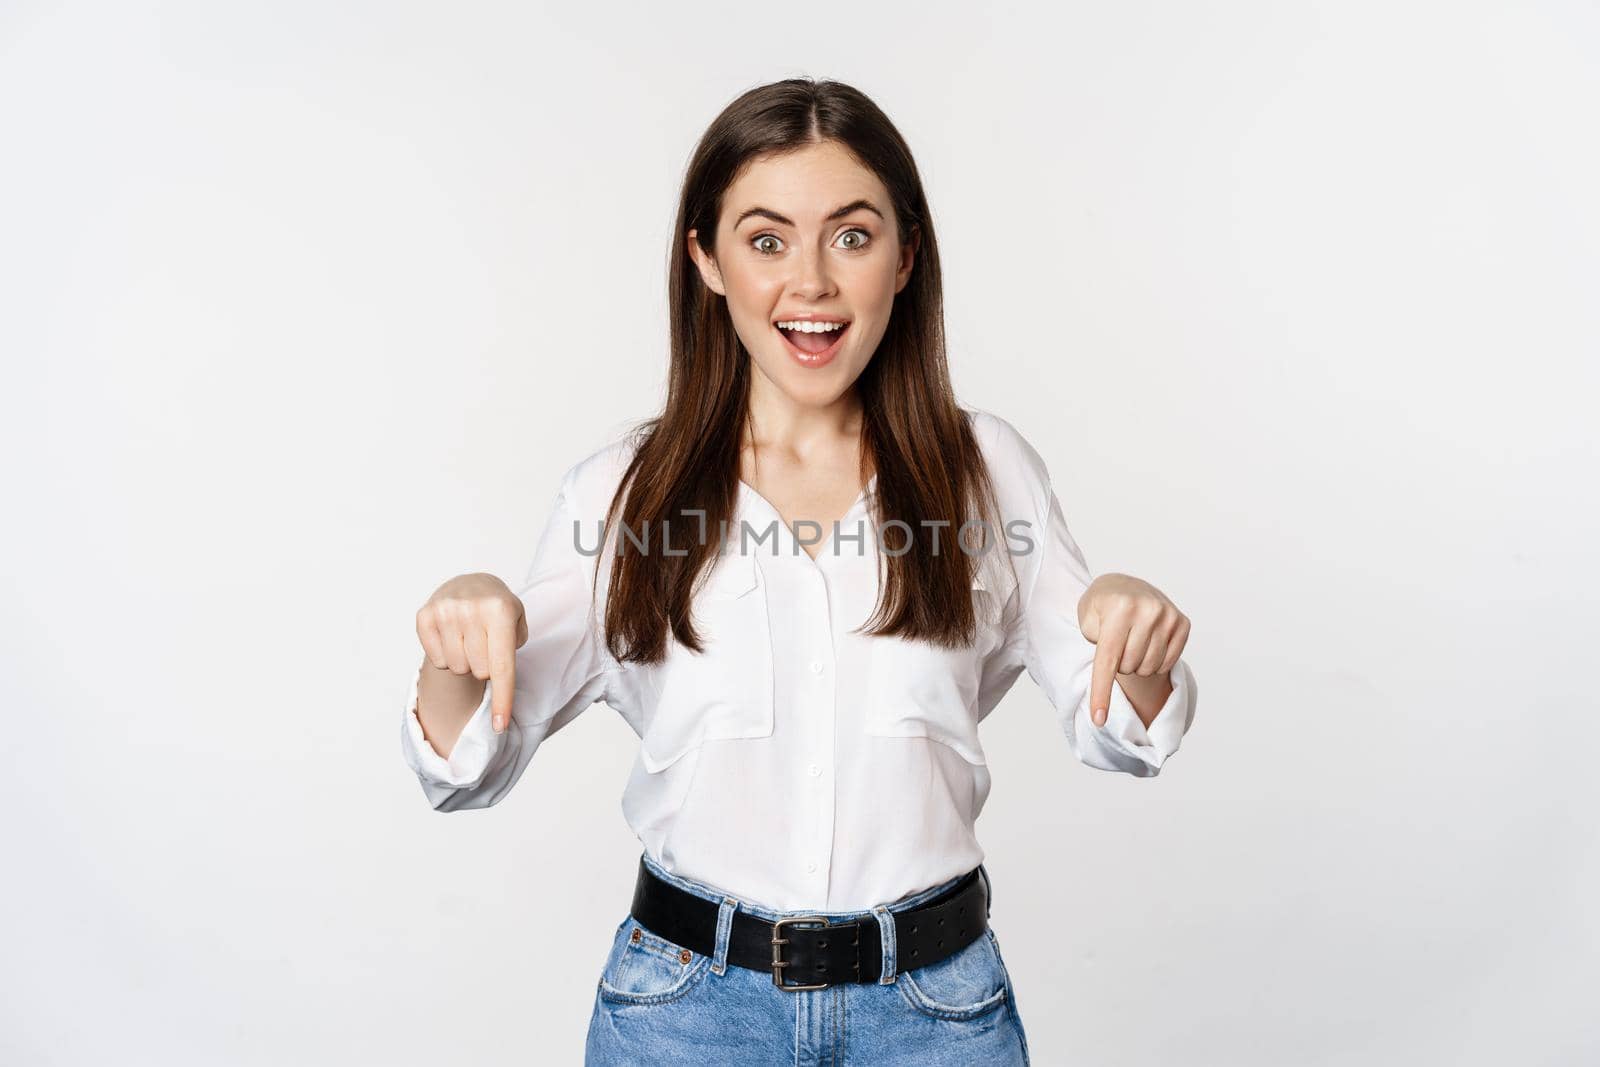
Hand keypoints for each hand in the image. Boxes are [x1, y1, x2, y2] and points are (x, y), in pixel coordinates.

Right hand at [415, 573, 528, 731]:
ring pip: (457, 668)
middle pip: (479, 671)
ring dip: (465, 662)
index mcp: (499, 610)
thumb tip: (497, 676)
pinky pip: (437, 660)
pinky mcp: (424, 615)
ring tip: (469, 639)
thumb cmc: (497, 611)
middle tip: (485, 643)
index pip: (501, 666)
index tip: (499, 727)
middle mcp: (471, 609)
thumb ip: (515, 647)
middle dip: (485, 666)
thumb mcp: (518, 620)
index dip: (502, 699)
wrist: (470, 584)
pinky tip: (452, 637)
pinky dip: (446, 656)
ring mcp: (445, 611)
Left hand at [1077, 573, 1189, 726]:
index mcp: (1119, 608)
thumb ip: (1092, 642)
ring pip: (1149, 669)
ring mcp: (1168, 615)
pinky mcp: (1183, 623)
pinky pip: (1167, 663)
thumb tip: (1112, 668)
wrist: (1122, 586)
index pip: (1108, 660)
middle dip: (1118, 664)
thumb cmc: (1100, 608)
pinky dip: (1154, 661)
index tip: (1098, 719)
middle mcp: (1147, 609)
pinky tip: (1147, 643)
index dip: (1102, 693)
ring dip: (1136, 664)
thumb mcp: (1086, 619)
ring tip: (1130, 643)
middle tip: (1116, 644)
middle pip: (1128, 667)